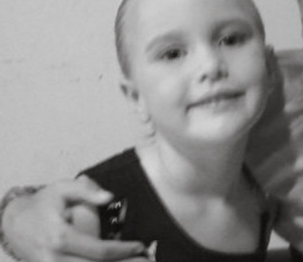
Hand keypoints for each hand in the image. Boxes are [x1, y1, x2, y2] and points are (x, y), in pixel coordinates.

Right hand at [2, 176, 147, 261]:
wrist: (15, 223)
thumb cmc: (42, 205)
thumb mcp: (62, 189)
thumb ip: (86, 190)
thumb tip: (108, 196)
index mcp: (61, 238)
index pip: (100, 251)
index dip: (123, 251)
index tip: (140, 246)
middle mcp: (55, 258)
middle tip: (146, 261)